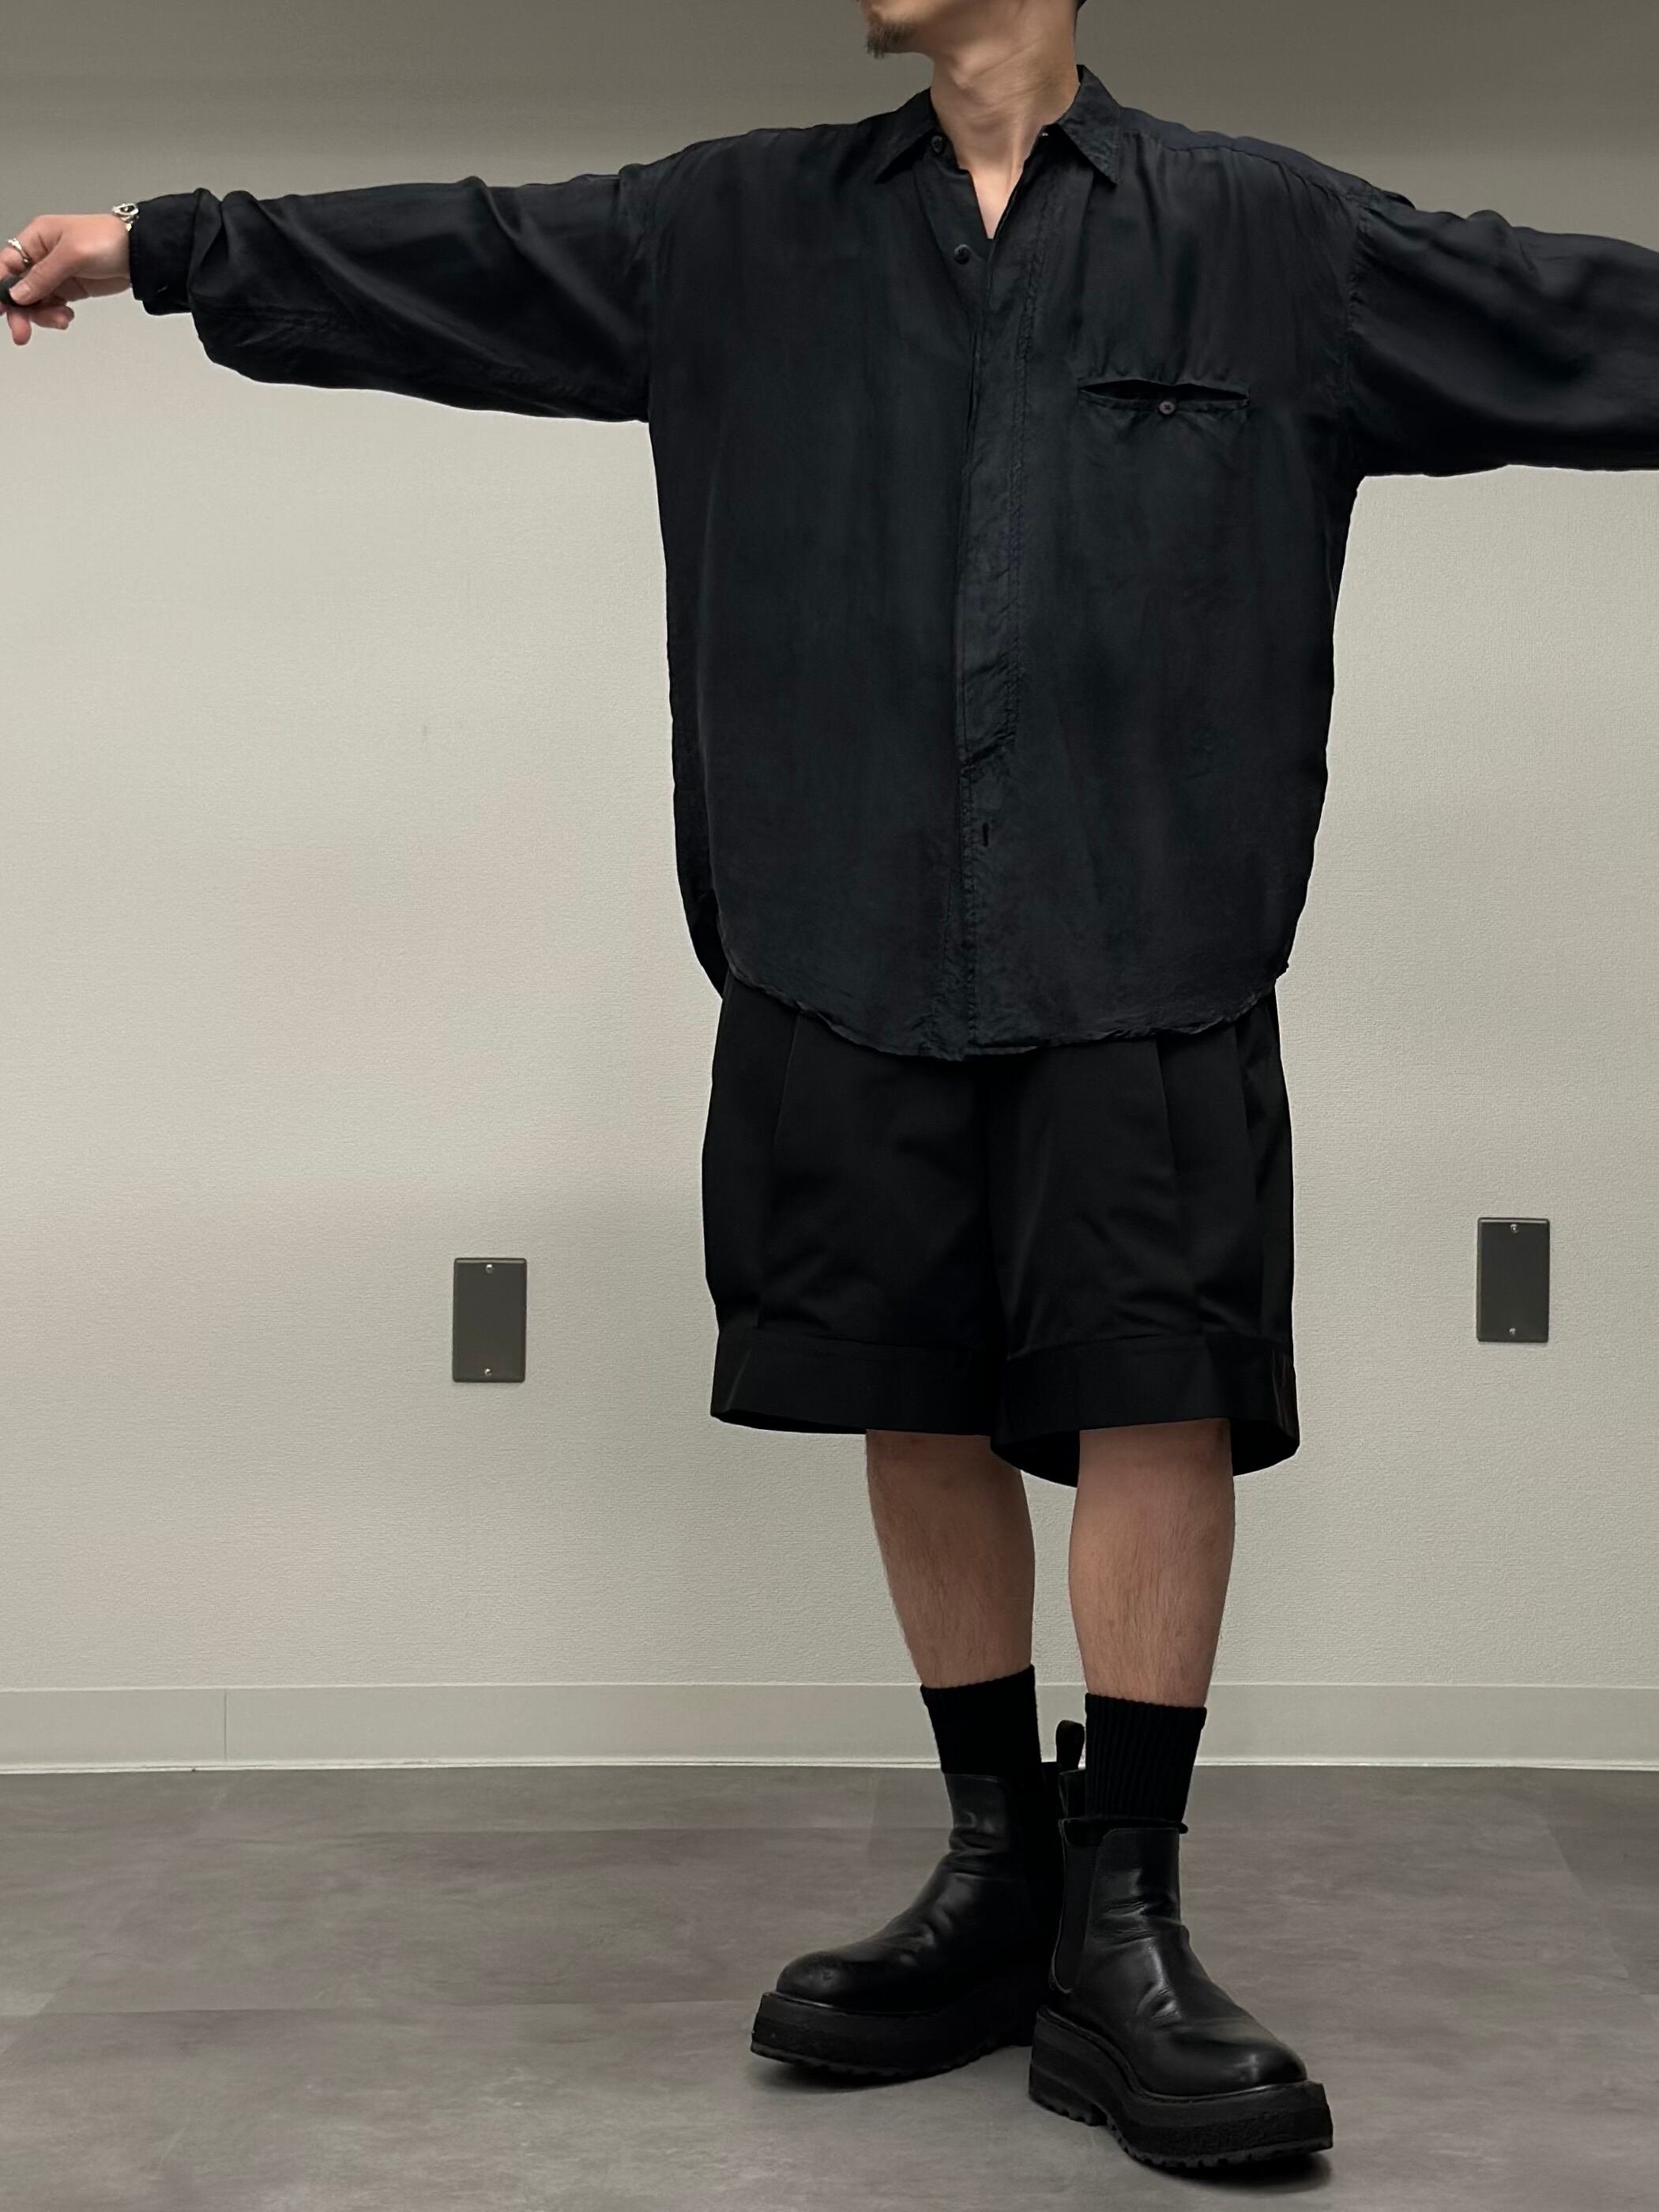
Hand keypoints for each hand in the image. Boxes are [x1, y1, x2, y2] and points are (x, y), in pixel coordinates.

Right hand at [4, 213, 133, 346]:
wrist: (139, 253)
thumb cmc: (107, 239)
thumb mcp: (72, 255)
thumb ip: (43, 276)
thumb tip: (18, 294)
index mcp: (36, 239)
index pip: (7, 264)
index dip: (1, 287)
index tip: (1, 308)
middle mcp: (42, 257)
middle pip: (18, 288)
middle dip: (20, 311)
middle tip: (22, 332)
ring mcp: (55, 275)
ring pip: (35, 302)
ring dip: (42, 316)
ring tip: (61, 320)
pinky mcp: (69, 289)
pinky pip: (52, 307)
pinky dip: (56, 316)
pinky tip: (67, 317)